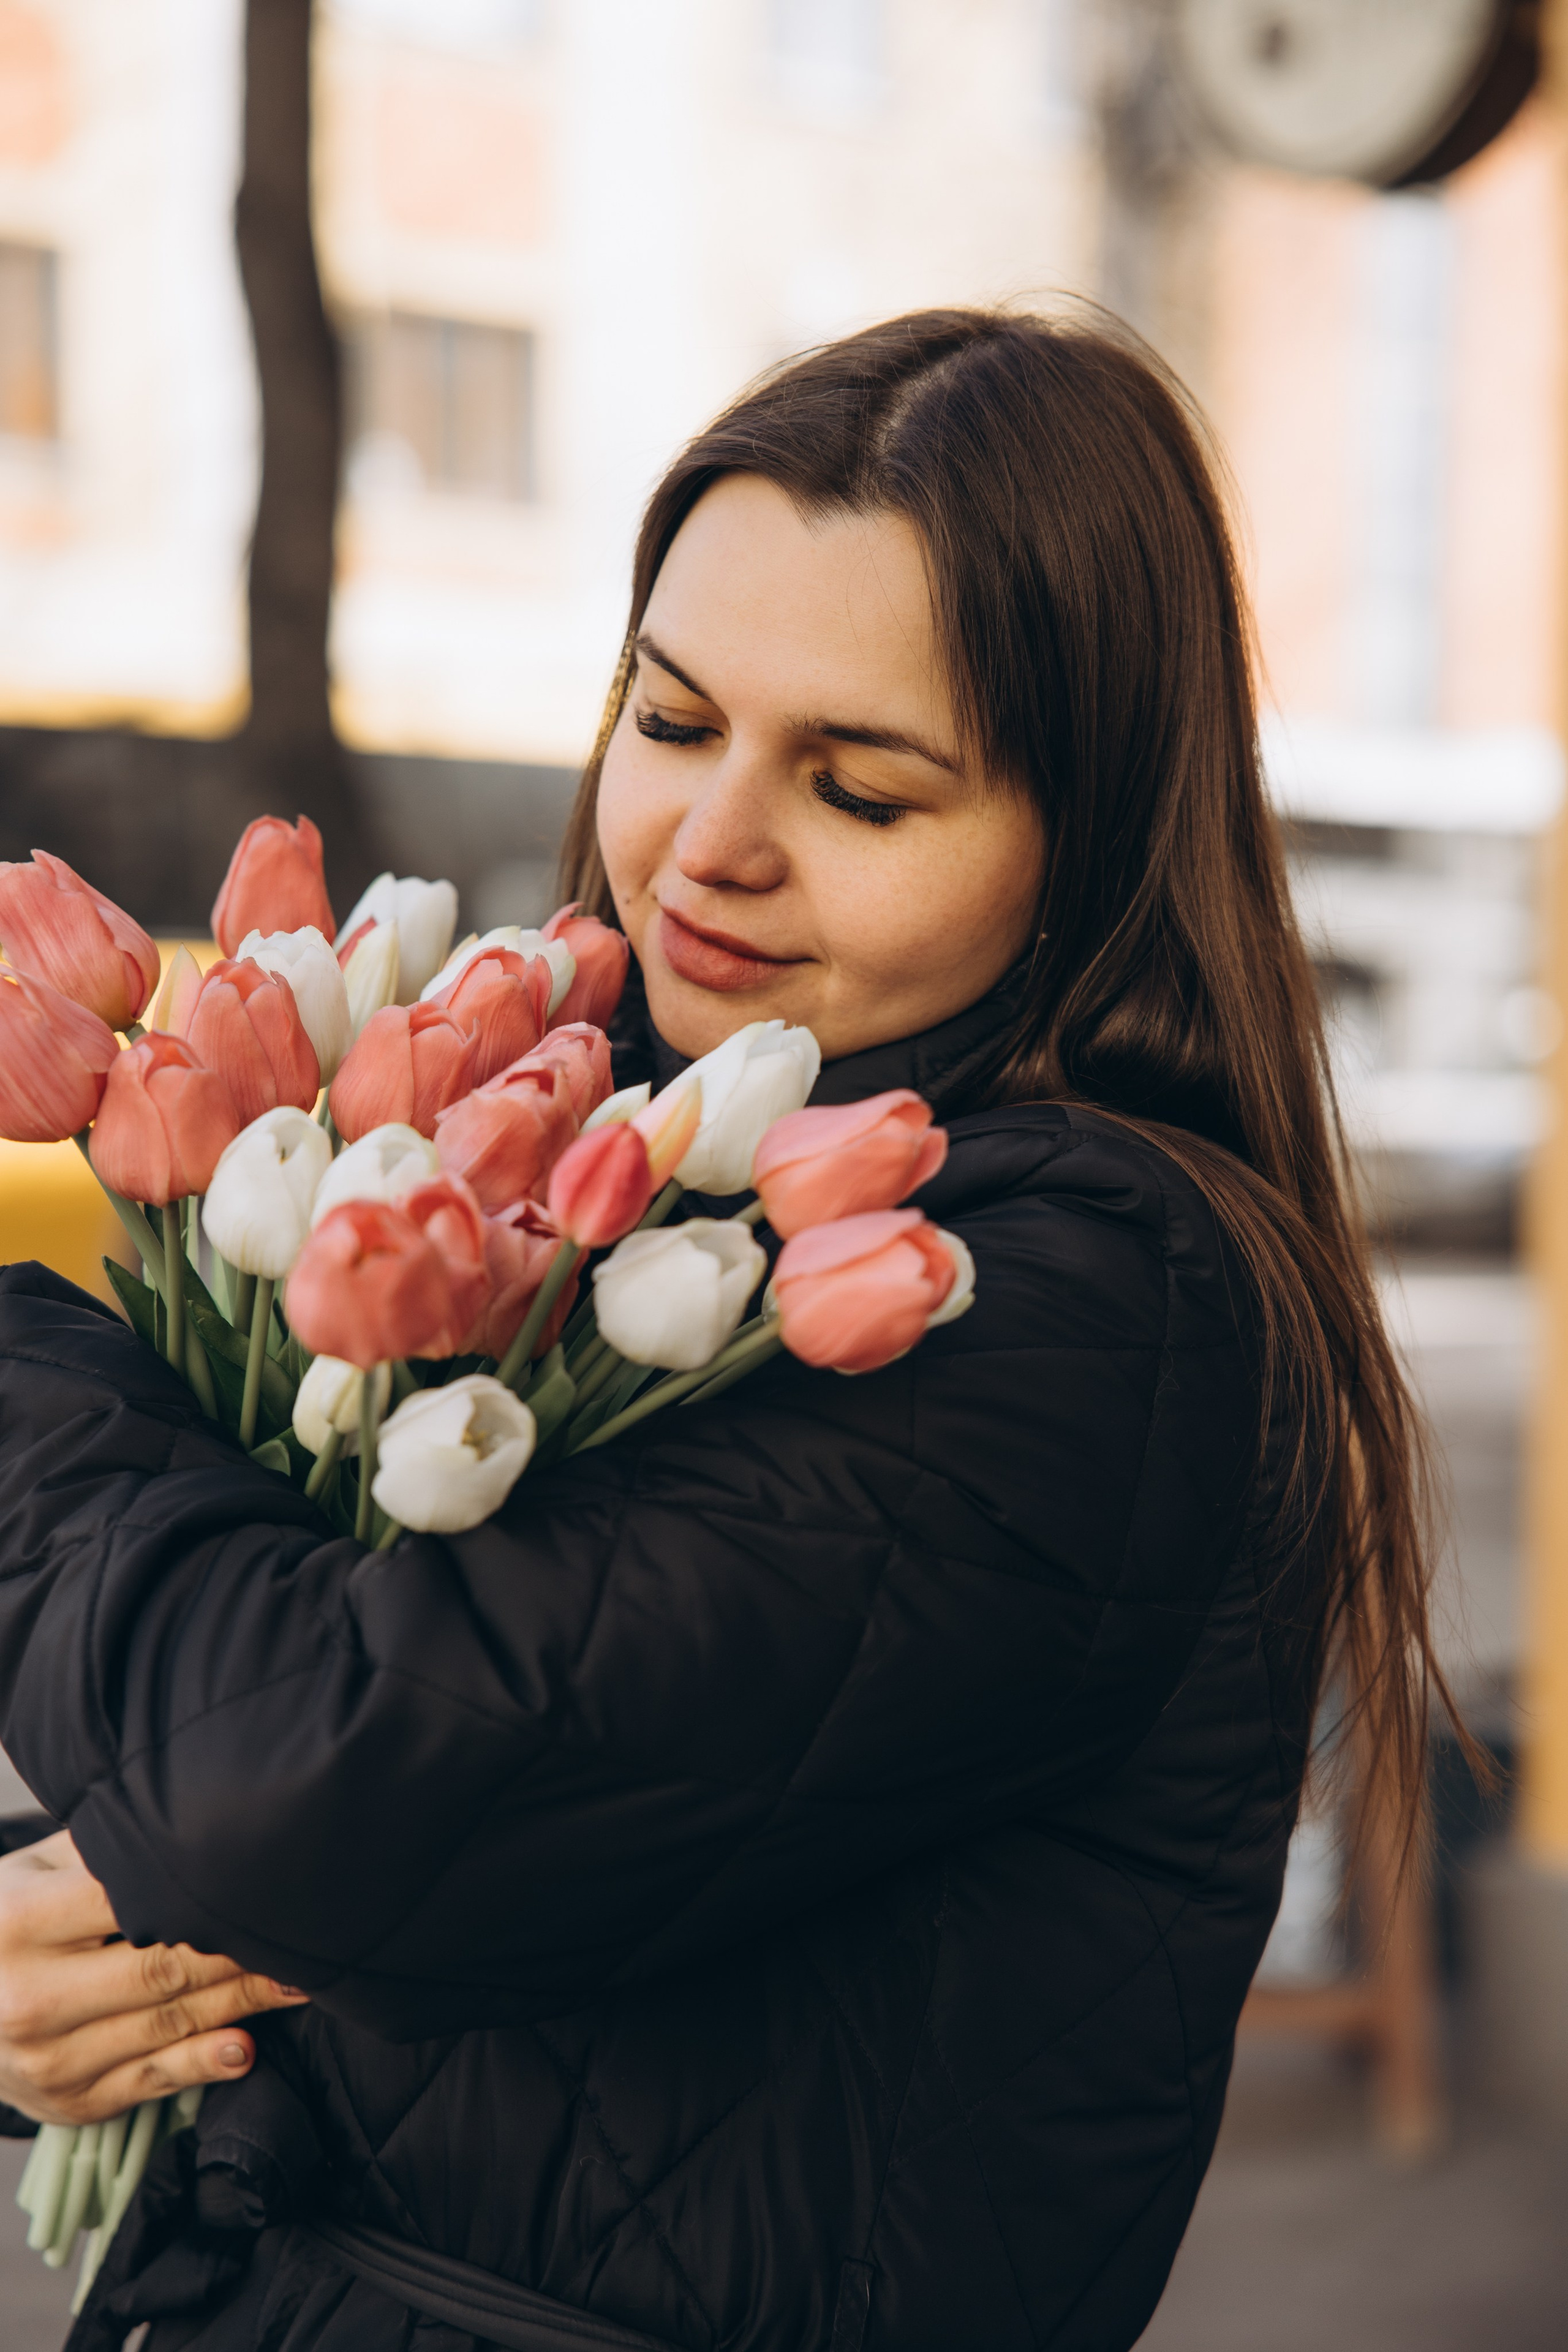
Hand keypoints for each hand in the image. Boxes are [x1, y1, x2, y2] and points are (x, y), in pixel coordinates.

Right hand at [0, 1830, 307, 2125]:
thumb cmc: (7, 1923)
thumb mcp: (34, 1873)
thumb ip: (101, 1852)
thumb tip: (189, 1818)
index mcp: (21, 1923)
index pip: (126, 1904)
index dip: (199, 1896)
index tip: (260, 1881)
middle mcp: (30, 1996)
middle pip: (160, 1970)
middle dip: (239, 1954)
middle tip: (303, 1935)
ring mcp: (48, 2058)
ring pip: (166, 2026)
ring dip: (242, 2005)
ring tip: (298, 1981)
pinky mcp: (70, 2102)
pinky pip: (149, 2080)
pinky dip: (202, 2064)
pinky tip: (245, 2047)